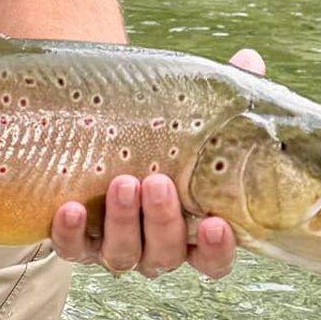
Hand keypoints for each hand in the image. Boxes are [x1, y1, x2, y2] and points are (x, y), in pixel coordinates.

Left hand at [49, 45, 266, 281]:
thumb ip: (225, 99)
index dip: (215, 249)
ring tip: (121, 182)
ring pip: (122, 254)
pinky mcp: (78, 244)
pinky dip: (70, 234)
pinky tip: (70, 208)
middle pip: (165, 254)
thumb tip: (250, 60)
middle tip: (156, 182)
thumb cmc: (162, 135)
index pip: (213, 259)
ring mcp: (117, 247)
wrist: (103, 132)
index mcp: (193, 230)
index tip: (214, 224)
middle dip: (161, 220)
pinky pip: (72, 249)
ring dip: (122, 222)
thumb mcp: (194, 117)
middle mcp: (157, 247)